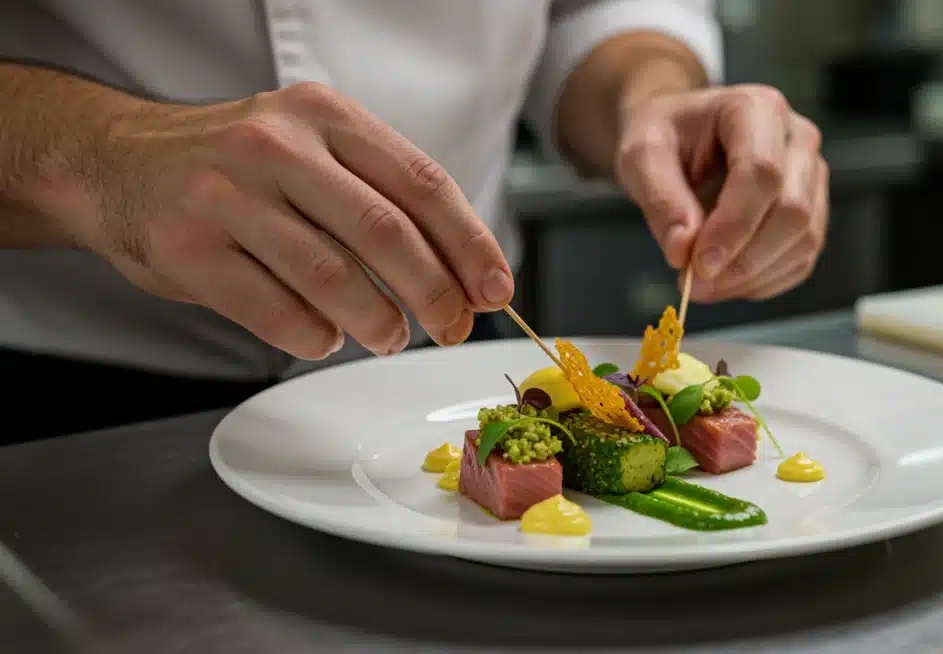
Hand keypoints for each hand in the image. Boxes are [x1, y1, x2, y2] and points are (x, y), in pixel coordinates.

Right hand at [71, 82, 512, 358]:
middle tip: (453, 327)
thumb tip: (462, 272)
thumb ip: (379, 196)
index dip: (470, 244)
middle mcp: (277, 146)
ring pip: (333, 278)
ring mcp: (228, 195)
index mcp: (325, 116)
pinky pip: (277, 312)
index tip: (496, 288)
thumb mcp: (312, 149)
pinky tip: (324, 336)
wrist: (116, 163)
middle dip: (435, 293)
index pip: (422, 183)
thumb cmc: (235, 167)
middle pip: (386, 232)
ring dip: (377, 322)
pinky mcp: (189, 249)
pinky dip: (314, 337)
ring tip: (388, 336)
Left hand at [614, 84, 827, 302]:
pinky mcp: (812, 209)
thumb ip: (661, 199)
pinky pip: (802, 258)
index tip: (699, 264)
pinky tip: (727, 282)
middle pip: (792, 210)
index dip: (734, 226)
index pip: (762, 173)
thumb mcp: (642, 155)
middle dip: (744, 260)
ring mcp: (811, 174)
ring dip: (753, 277)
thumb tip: (683, 251)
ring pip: (804, 239)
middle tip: (696, 283)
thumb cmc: (665, 136)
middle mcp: (796, 137)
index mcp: (757, 109)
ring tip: (704, 285)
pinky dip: (764, 281)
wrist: (680, 134)